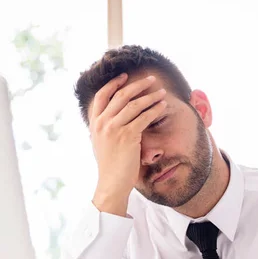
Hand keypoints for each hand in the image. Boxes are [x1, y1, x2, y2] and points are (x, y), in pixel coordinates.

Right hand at [89, 73, 167, 216]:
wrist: (111, 182)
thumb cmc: (110, 164)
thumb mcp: (101, 142)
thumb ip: (106, 127)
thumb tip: (114, 115)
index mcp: (95, 123)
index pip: (102, 95)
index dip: (114, 83)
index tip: (125, 76)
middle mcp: (102, 123)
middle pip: (121, 95)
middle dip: (138, 85)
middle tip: (151, 79)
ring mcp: (114, 129)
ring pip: (134, 104)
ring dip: (150, 96)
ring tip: (162, 92)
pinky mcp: (127, 136)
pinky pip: (144, 117)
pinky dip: (154, 109)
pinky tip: (162, 106)